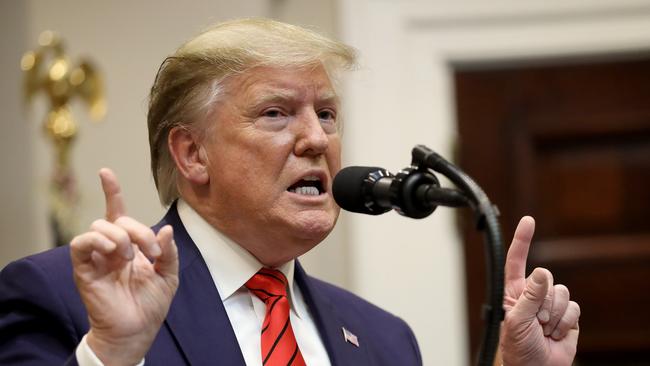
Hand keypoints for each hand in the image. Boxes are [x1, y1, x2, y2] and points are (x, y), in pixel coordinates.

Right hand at [70, 168, 178, 364]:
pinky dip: (97, 241)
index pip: (117, 212)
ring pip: (98, 227)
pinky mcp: (84, 269)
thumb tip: (165, 230)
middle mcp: (111, 248)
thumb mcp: (169, 275)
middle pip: (116, 219)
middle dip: (138, 230)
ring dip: (120, 237)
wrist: (138, 330)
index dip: (111, 192)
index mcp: (130, 245)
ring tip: (131, 257)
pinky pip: (80, 243)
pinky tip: (114, 252)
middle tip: (151, 251)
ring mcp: (97, 257)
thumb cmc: (151, 304)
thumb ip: (168, 251)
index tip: (106, 172)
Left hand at [500, 216, 579, 365]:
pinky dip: (566, 323)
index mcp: (514, 291)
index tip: (529, 221)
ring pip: (562, 292)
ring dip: (554, 315)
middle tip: (535, 321)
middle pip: (546, 278)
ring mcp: (551, 304)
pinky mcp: (568, 316)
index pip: (516, 261)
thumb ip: (529, 296)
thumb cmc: (518, 348)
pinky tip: (556, 334)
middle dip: (543, 301)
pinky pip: (573, 307)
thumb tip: (541, 273)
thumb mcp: (516, 320)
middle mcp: (533, 294)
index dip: (522, 240)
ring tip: (544, 329)